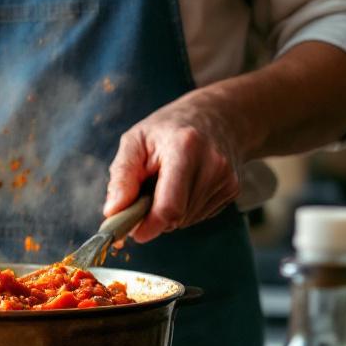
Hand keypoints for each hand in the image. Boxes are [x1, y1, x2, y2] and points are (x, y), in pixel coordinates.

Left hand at [104, 89, 250, 242]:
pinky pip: (198, 215)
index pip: (169, 207)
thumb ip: (122, 176)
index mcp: (184, 149)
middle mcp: (212, 165)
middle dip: (153, 215)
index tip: (132, 231)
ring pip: (186, 220)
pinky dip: (184, 208)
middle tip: (144, 193)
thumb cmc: (168, 128)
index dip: (148, 226)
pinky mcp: (233, 190)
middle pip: (176, 217)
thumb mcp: (135, 140)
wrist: (219, 114)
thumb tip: (112, 212)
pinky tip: (184, 185)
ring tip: (167, 182)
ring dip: (168, 212)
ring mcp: (227, 179)